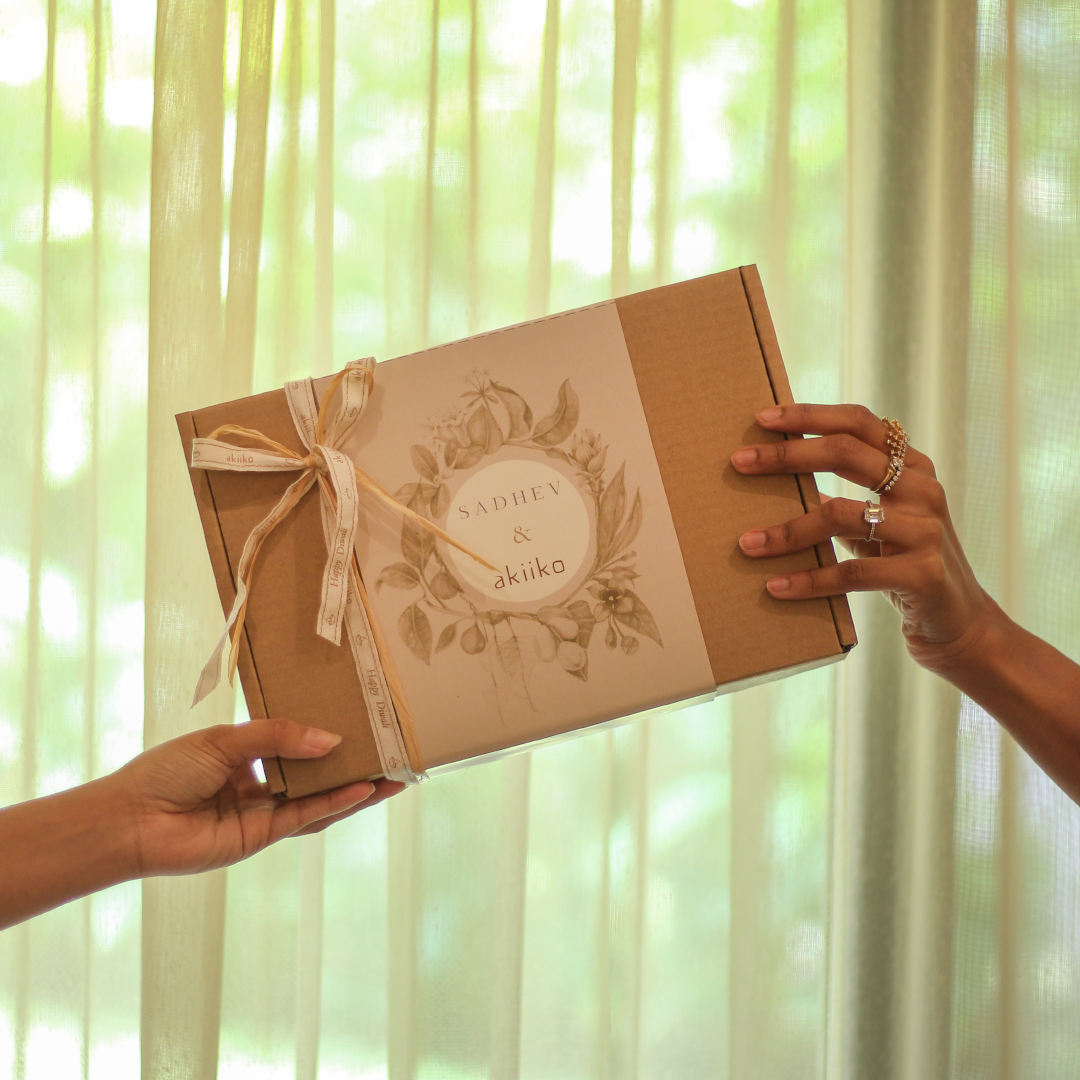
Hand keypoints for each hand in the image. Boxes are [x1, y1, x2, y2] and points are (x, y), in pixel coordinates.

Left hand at [110, 719, 403, 877]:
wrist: (131, 820)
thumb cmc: (167, 772)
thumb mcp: (225, 739)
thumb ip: (278, 737)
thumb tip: (330, 740)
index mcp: (245, 755)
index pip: (296, 742)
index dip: (328, 734)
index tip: (362, 720)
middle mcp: (258, 785)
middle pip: (317, 774)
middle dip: (355, 764)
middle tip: (393, 751)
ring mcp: (263, 813)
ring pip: (320, 799)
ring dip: (357, 789)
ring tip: (395, 775)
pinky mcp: (262, 837)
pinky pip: (307, 818)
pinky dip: (336, 803)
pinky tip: (363, 789)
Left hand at [731, 403, 996, 674]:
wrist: (958, 620)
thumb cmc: (902, 562)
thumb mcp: (879, 519)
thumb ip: (845, 495)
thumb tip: (774, 476)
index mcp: (912, 466)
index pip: (859, 422)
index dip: (810, 415)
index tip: (762, 418)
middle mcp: (923, 489)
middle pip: (845, 453)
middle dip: (786, 456)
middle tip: (739, 462)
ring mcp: (926, 530)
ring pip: (840, 515)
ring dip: (786, 531)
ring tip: (747, 543)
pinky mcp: (923, 574)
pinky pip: (852, 572)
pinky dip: (809, 580)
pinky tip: (776, 586)